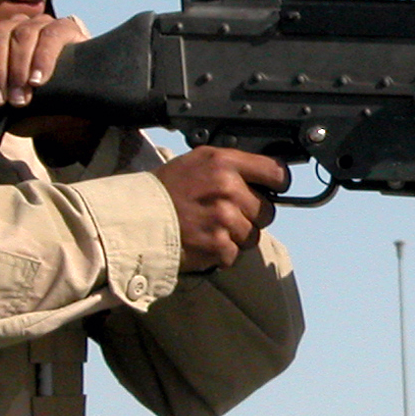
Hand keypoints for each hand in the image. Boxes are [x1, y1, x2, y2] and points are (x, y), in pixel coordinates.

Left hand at [0, 12, 87, 107]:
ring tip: (19, 99)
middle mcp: (16, 25)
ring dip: (17, 69)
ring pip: (21, 34)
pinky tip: (37, 81)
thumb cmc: (32, 106)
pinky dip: (42, 59)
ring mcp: (41, 24)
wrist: (72, 113)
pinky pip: (51, 36)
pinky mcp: (66, 29)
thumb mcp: (5, 100)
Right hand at [156, 148, 288, 271]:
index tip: (271, 188)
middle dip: (252, 215)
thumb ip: (232, 166)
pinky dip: (221, 253)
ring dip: (236, 237)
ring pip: (253, 236)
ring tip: (211, 228)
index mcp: (224, 163)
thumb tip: (264, 177)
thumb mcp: (199, 161)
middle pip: (268, 211)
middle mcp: (228, 188)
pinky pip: (235, 254)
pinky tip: (203, 241)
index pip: (276, 172)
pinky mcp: (218, 245)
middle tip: (226, 213)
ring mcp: (224, 219)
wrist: (137, 218)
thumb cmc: (167, 189)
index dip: (277, 182)